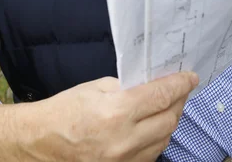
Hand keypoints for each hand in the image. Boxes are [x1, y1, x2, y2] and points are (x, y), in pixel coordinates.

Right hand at [17, 72, 197, 161]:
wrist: (41, 144)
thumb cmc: (65, 110)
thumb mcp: (96, 88)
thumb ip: (127, 88)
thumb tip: (151, 86)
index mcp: (117, 113)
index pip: (161, 96)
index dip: (180, 84)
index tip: (190, 76)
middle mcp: (125, 141)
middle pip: (169, 120)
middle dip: (179, 101)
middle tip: (181, 89)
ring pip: (164, 140)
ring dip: (171, 120)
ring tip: (170, 106)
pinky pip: (151, 155)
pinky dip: (158, 139)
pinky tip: (155, 127)